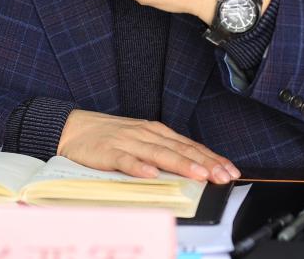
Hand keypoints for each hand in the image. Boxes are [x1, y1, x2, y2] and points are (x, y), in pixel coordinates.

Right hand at [57, 109, 239, 182]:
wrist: (74, 128)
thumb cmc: (110, 137)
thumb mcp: (141, 141)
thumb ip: (164, 152)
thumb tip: (194, 167)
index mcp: (156, 132)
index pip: (190, 145)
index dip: (211, 158)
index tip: (230, 170)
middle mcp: (146, 134)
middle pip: (180, 149)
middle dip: (205, 163)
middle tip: (223, 175)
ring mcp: (128, 142)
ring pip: (159, 154)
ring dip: (181, 164)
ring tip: (199, 175)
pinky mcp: (109, 152)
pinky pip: (126, 161)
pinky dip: (140, 167)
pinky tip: (152, 174)